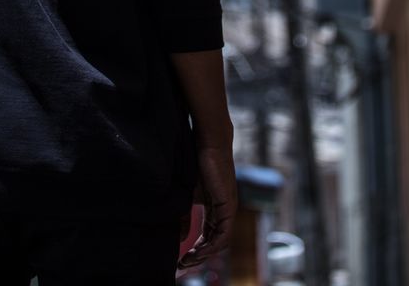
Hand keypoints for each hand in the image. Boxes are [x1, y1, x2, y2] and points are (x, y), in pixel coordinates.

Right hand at [176, 143, 235, 271]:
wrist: (209, 143)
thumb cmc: (197, 162)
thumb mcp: (188, 194)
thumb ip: (184, 215)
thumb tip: (180, 239)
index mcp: (215, 209)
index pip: (208, 238)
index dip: (196, 251)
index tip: (181, 260)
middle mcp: (223, 212)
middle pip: (214, 243)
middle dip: (199, 257)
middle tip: (183, 265)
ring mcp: (228, 210)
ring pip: (219, 242)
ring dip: (205, 254)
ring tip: (189, 260)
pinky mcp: (228, 206)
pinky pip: (224, 234)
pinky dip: (213, 246)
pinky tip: (200, 251)